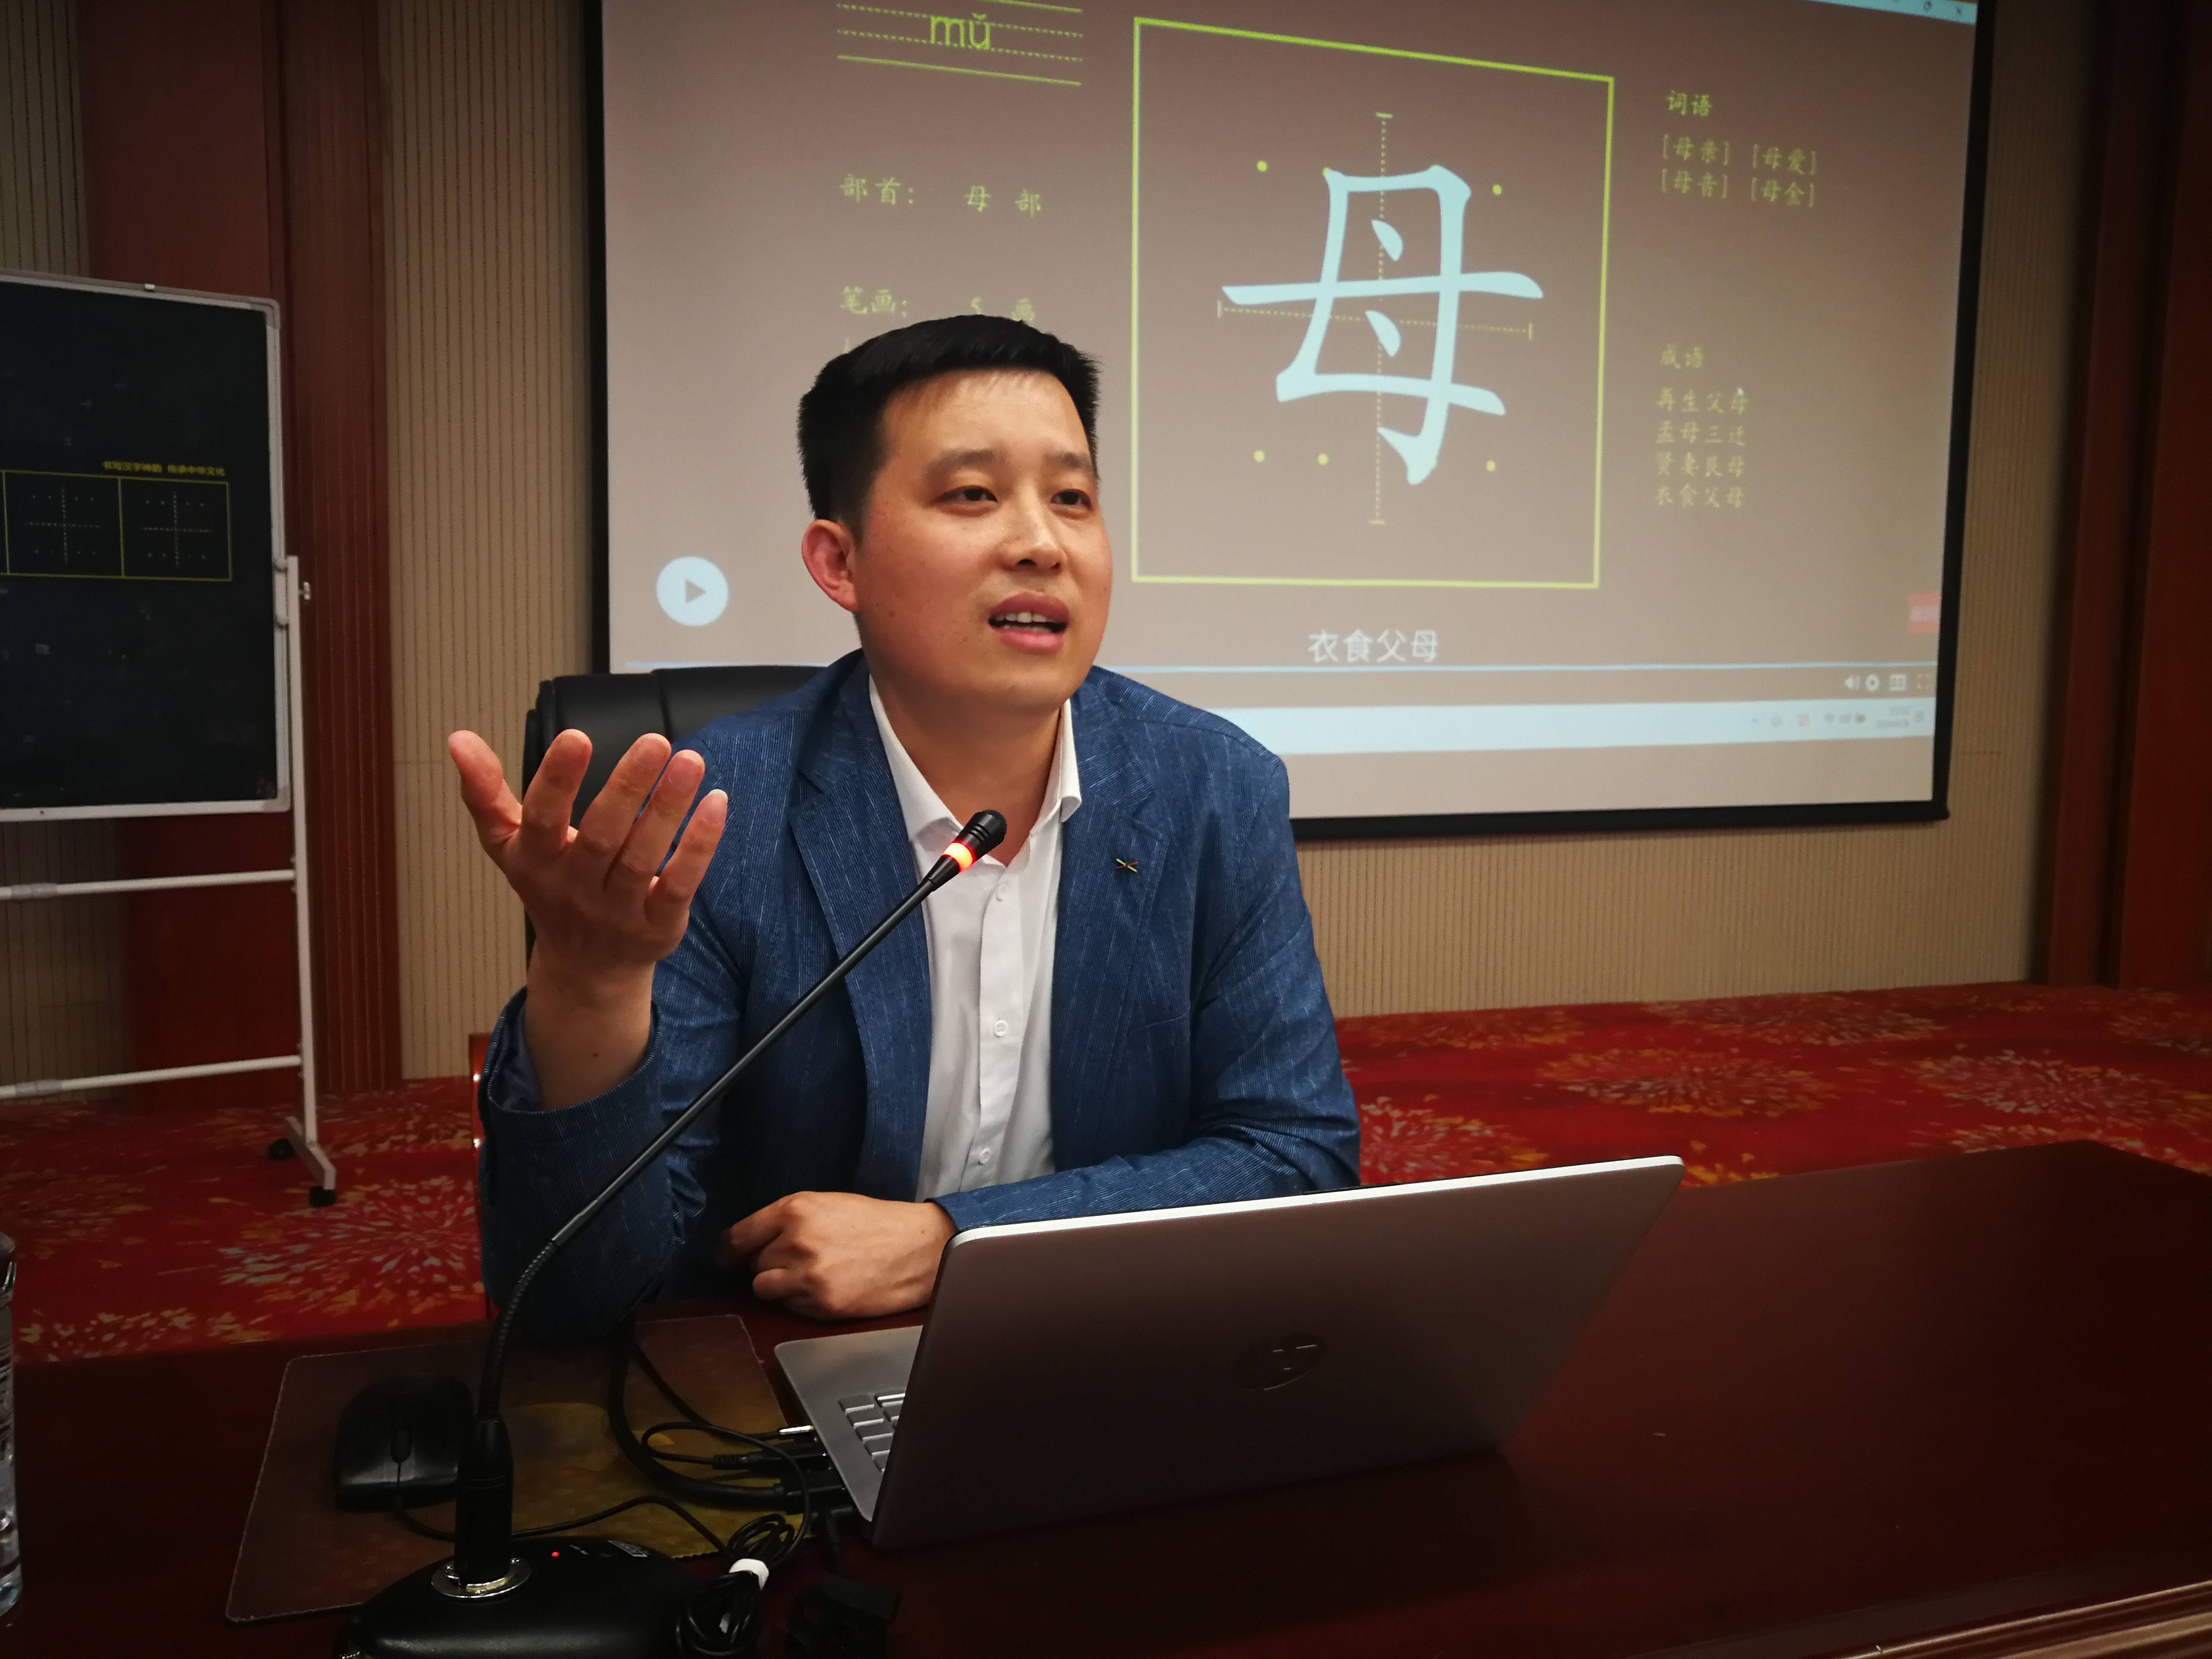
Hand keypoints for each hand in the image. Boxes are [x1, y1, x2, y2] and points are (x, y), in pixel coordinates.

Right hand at [448, 727, 726, 1106]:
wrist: (585, 967)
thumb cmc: (549, 888)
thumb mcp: (509, 845)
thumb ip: (484, 793)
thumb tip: (458, 738)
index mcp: (535, 861)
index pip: (541, 818)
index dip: (556, 779)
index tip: (577, 736)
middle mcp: (575, 887)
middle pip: (601, 835)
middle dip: (627, 787)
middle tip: (655, 740)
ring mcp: (618, 909)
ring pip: (644, 856)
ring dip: (668, 807)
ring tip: (689, 761)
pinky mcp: (658, 925)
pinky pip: (680, 883)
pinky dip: (699, 845)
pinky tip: (715, 802)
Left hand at [720, 1193, 955, 1319]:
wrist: (918, 1248)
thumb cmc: (876, 1223)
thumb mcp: (828, 1204)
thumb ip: (787, 1219)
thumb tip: (744, 1241)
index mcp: (796, 1209)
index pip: (739, 1235)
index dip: (729, 1250)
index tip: (727, 1257)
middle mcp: (797, 1241)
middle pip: (754, 1262)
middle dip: (770, 1262)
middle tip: (800, 1259)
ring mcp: (808, 1275)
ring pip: (764, 1287)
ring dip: (779, 1284)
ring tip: (809, 1275)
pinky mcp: (821, 1304)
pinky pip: (789, 1306)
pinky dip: (800, 1301)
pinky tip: (826, 1287)